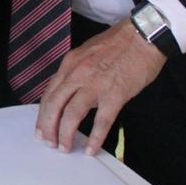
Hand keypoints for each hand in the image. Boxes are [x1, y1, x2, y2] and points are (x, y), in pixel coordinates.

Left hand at [36, 21, 166, 155]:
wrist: (144, 35)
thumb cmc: (119, 43)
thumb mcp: (88, 52)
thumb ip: (76, 72)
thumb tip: (70, 92)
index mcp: (70, 64)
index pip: (50, 93)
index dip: (43, 114)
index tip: (41, 127)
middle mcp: (77, 74)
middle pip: (54, 105)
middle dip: (48, 127)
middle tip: (49, 142)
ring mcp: (95, 84)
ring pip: (72, 114)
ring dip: (66, 134)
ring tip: (66, 147)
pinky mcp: (115, 94)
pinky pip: (101, 120)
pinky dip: (95, 138)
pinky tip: (92, 148)